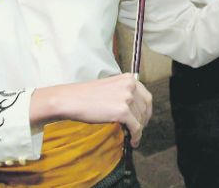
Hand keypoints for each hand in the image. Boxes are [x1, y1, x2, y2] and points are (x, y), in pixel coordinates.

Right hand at [31, 73, 152, 147]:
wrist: (71, 99)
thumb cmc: (86, 95)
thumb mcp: (110, 86)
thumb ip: (123, 92)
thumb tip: (134, 108)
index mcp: (128, 78)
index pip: (146, 96)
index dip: (147, 110)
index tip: (144, 118)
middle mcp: (130, 86)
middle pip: (145, 107)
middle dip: (144, 120)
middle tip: (139, 129)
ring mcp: (127, 98)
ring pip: (141, 119)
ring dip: (138, 130)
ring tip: (132, 136)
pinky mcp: (123, 111)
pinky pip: (136, 128)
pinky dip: (136, 136)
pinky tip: (133, 141)